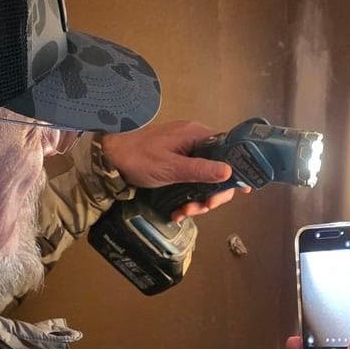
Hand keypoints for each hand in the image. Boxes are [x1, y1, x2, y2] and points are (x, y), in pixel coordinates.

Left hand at [100, 121, 250, 219]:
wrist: (109, 158)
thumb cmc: (139, 159)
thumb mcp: (170, 167)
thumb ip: (200, 170)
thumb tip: (230, 171)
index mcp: (197, 135)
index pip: (229, 150)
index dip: (237, 171)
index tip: (240, 191)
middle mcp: (195, 141)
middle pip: (219, 169)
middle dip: (212, 194)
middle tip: (201, 209)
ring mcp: (186, 152)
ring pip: (205, 179)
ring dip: (198, 200)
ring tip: (184, 212)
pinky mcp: (177, 163)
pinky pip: (192, 181)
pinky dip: (188, 197)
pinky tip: (177, 211)